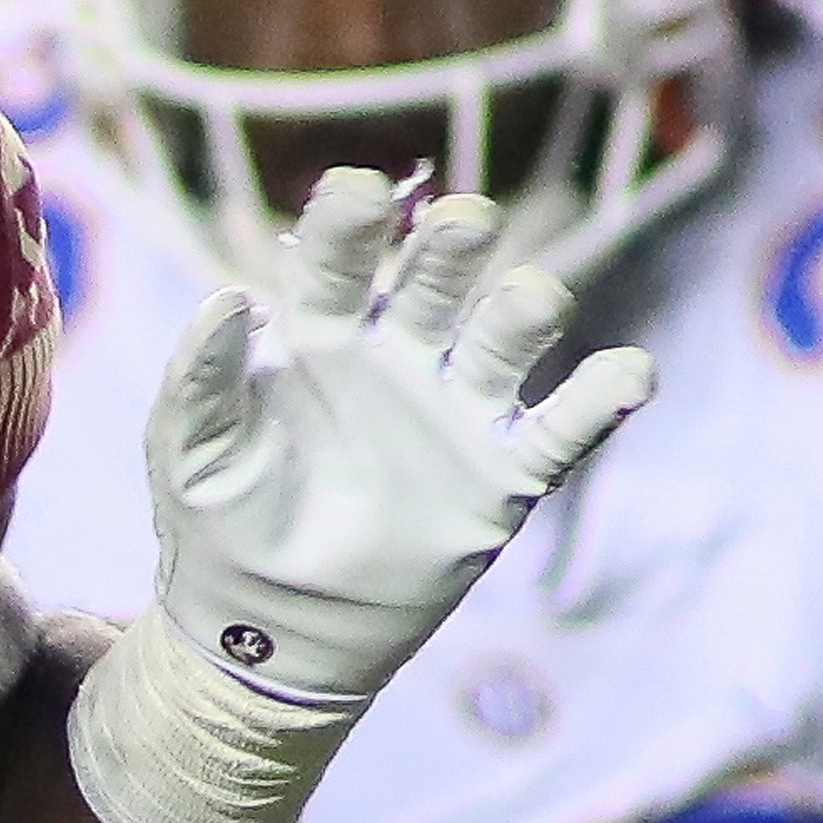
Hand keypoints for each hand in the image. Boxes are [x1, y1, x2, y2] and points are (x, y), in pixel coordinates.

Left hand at [72, 171, 651, 822]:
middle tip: (463, 223)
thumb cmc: (220, 522)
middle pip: (441, 273)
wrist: (269, 629)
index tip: (362, 194)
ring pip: (509, 333)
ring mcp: (457, 408)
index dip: (356, 220)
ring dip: (527, 307)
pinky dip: (604, 398)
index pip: (346, 255)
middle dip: (455, 241)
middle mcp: (400, 351)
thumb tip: (227, 296)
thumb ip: (201, 377)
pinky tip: (630, 373)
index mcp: (321, 330)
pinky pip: (563, 428)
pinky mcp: (502, 475)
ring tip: (531, 303)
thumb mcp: (191, 452)